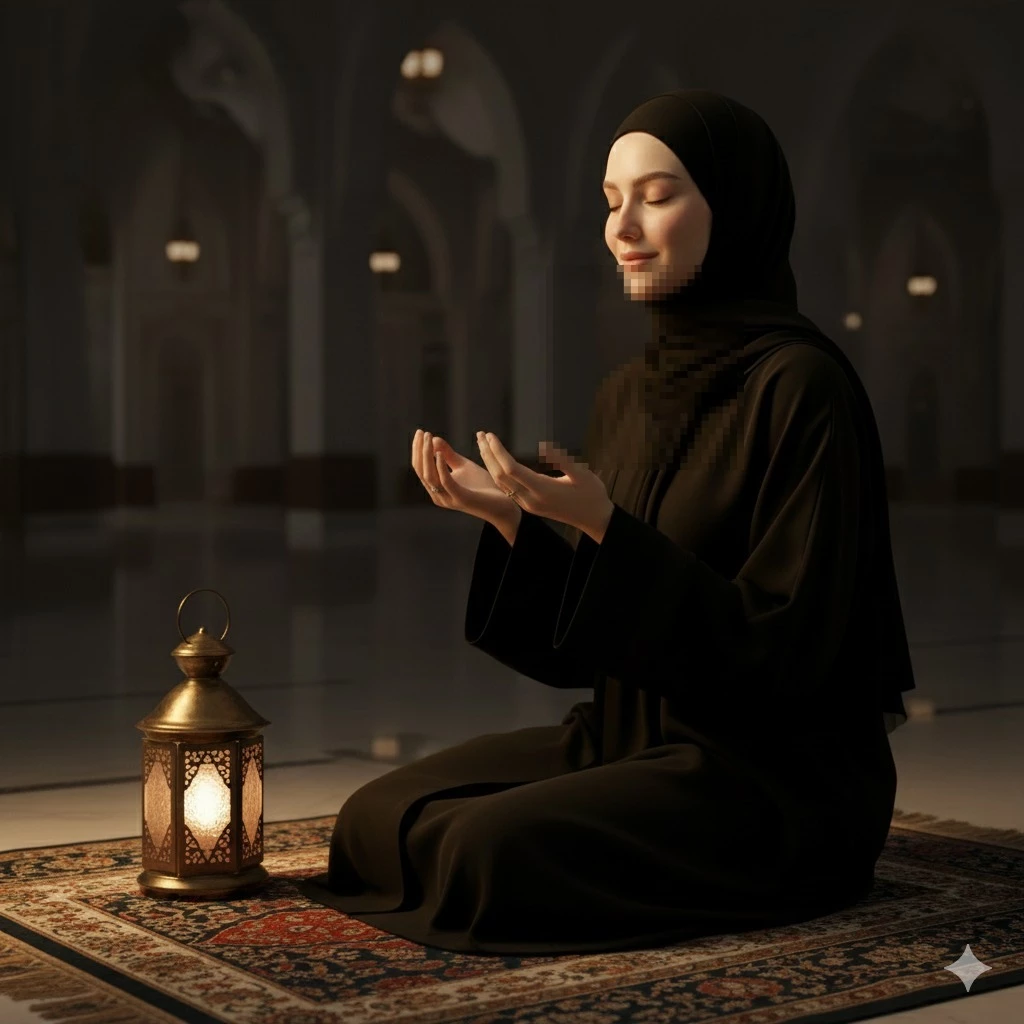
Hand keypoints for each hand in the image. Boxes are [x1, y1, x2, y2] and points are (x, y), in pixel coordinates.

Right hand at [411, 428, 521, 527]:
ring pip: (430, 476)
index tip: (419, 432)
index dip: (418, 449)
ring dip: (428, 455)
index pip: (420, 468)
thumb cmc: (482, 486)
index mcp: (436, 488)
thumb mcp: (463, 466)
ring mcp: (448, 499)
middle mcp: (438, 496)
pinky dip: (441, 467)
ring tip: (429, 439)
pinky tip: (440, 454)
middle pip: (421, 471)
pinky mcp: (461, 499)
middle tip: (421, 433)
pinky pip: (446, 482)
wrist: (501, 504)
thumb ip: (448, 455)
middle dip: (420, 451)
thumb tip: (434, 439)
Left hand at [475, 432, 613, 538]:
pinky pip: (507, 488)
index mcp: (542, 490)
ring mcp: (528, 504)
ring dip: (490, 463)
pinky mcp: (529, 506)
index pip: (511, 469)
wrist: (594, 519)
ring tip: (482, 444)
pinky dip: (497, 473)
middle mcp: (531, 499)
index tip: (491, 435)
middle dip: (489, 454)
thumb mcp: (582, 474)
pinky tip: (494, 461)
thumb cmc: (592, 494)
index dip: (499, 451)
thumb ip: (562, 460)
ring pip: (501, 483)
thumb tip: (544, 446)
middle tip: (481, 434)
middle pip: (500, 476)